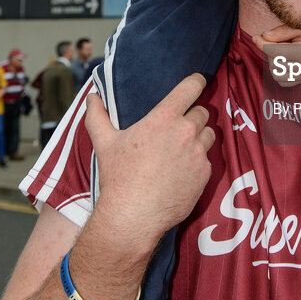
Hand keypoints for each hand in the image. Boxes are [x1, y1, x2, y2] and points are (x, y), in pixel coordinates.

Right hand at [85, 74, 214, 250]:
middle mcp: (185, 131)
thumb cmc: (118, 177)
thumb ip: (98, 116)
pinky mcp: (204, 174)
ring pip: (208, 135)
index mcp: (164, 118)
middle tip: (178, 129)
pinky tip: (182, 173)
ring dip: (199, 138)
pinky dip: (198, 163)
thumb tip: (92, 96)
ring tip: (181, 151)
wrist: (132, 217)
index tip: (198, 81)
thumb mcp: (104, 143)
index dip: (196, 81)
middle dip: (192, 117)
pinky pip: (207, 160)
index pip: (191, 87)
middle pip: (202, 112)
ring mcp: (198, 153)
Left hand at [254, 21, 300, 85]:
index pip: (272, 51)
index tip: (255, 36)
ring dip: (273, 61)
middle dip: (270, 50)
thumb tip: (262, 37)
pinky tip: (284, 59)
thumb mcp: (300, 25)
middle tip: (279, 38)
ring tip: (283, 48)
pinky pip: (284, 81)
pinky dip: (279, 72)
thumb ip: (281, 32)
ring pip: (276, 74)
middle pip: (273, 62)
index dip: (260, 43)